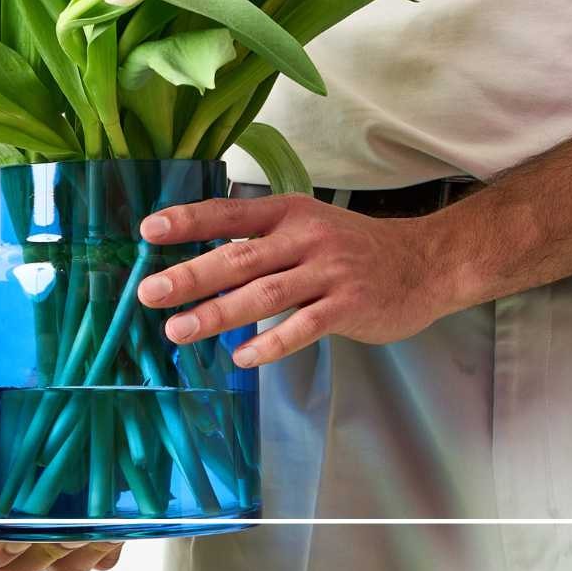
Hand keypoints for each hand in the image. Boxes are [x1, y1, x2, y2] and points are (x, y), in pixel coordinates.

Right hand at [0, 407, 123, 570]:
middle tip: (42, 522)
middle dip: (28, 554)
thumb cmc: (19, 411)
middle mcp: (18, 533)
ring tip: (80, 507)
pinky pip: (101, 558)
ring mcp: (58, 539)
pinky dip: (105, 537)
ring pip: (62, 570)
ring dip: (71, 543)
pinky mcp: (98, 537)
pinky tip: (106, 507)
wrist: (77, 402)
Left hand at [136, 193, 457, 365]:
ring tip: (178, 331)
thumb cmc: (352, 247)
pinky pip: (302, 328)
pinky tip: (241, 357)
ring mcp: (329, 273)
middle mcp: (306, 238)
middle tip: (149, 293)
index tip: (149, 231)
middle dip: (191, 276)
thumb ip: (262, 239)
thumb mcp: (308, 225)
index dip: (190, 221)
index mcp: (289, 213)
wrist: (422, 264)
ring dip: (218, 315)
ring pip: (265, 295)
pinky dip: (269, 343)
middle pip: (240, 258)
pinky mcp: (348, 307)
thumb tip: (202, 261)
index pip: (230, 214)